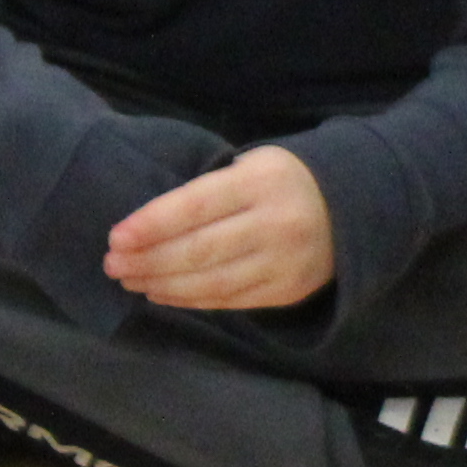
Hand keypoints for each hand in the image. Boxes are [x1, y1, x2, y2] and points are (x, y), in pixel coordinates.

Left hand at [105, 144, 331, 311]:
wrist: (355, 208)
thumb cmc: (286, 179)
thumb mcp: (254, 165)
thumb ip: (210, 191)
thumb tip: (148, 225)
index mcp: (261, 183)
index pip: (195, 207)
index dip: (152, 224)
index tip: (116, 237)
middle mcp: (274, 224)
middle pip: (198, 250)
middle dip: (148, 260)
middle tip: (112, 265)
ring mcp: (282, 263)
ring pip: (210, 282)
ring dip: (162, 284)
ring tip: (130, 280)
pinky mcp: (286, 291)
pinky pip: (228, 300)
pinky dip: (189, 299)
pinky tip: (162, 293)